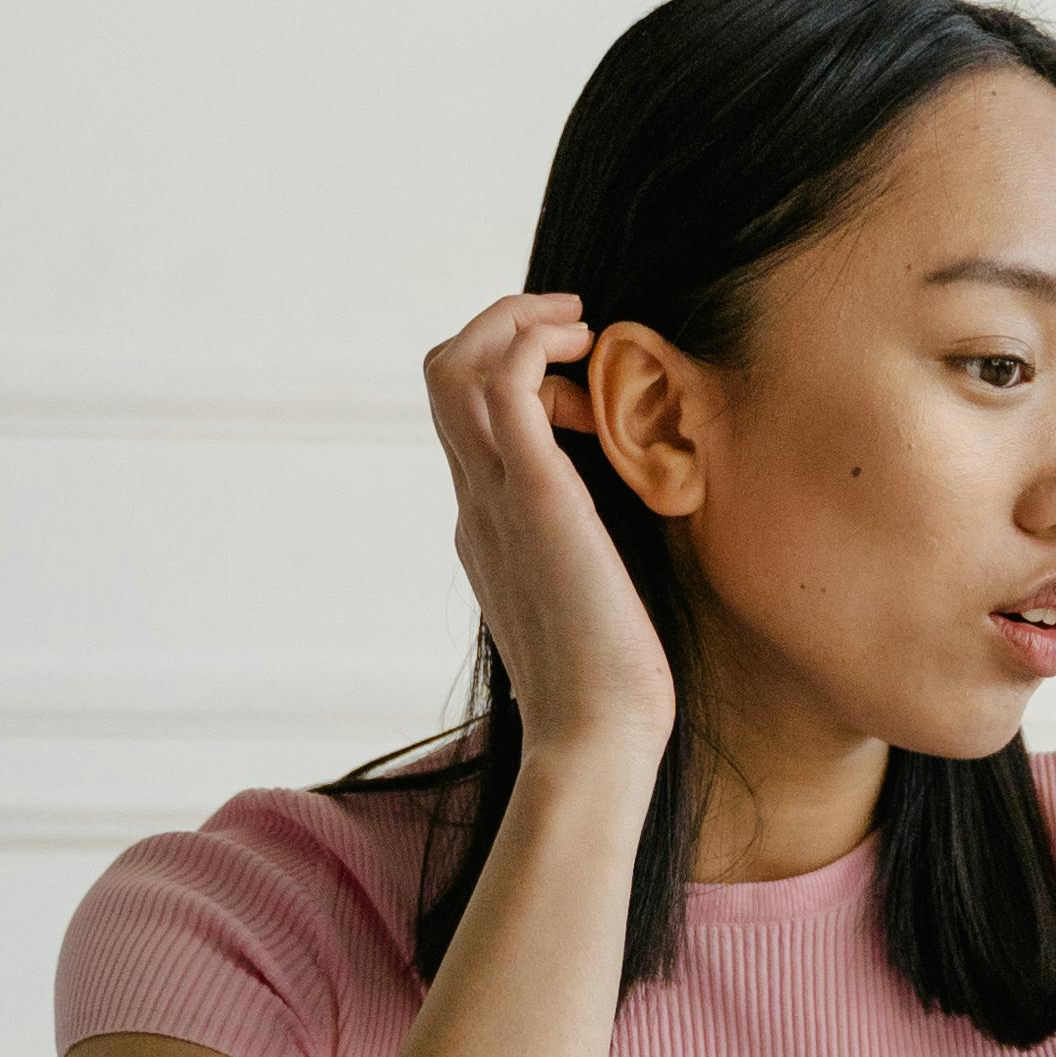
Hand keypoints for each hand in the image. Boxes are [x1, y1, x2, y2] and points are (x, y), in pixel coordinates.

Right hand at [420, 294, 674, 774]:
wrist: (595, 736)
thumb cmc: (610, 682)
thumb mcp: (588, 598)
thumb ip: (585, 550)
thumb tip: (615, 518)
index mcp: (484, 526)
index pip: (464, 419)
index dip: (513, 374)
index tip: (578, 380)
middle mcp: (475, 503)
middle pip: (440, 375)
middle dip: (501, 325)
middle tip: (573, 325)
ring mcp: (493, 497)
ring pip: (454, 366)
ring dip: (514, 321)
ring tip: (579, 326)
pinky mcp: (533, 493)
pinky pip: (503, 383)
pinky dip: (533, 343)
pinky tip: (588, 353)